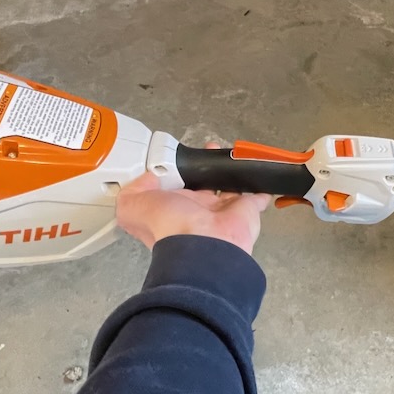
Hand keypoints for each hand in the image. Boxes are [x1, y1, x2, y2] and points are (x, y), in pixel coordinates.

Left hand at [117, 145, 270, 253]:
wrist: (204, 244)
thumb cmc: (169, 226)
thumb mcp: (134, 206)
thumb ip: (135, 190)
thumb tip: (149, 177)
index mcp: (173, 209)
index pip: (175, 188)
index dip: (176, 171)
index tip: (180, 156)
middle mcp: (198, 212)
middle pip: (202, 186)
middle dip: (204, 168)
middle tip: (207, 149)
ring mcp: (223, 212)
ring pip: (227, 187)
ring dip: (228, 172)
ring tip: (227, 153)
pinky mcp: (247, 211)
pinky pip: (256, 196)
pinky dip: (259, 188)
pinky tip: (259, 176)